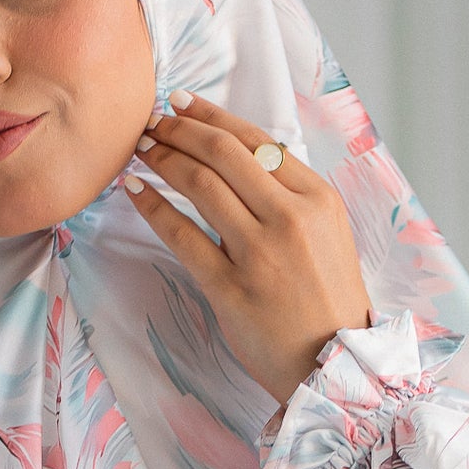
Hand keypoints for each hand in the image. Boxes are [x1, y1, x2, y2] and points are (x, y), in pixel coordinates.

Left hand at [124, 92, 370, 406]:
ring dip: (163, 159)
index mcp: (317, 198)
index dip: (212, 117)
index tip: (182, 104)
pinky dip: (153, 207)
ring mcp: (259, 253)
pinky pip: (182, 236)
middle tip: (152, 122)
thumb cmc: (327, 299)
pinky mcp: (230, 287)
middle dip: (180, 129)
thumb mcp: (328, 233)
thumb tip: (242, 159)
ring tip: (142, 150)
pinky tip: (135, 191)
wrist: (334, 363)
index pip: (257, 140)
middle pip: (223, 154)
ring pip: (201, 185)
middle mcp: (290, 218)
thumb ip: (291, 196)